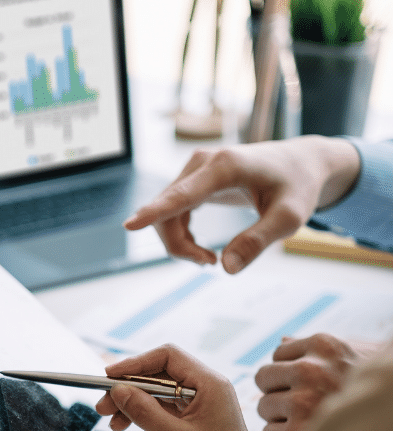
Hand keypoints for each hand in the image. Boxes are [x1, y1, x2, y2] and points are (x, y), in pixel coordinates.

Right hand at [96, 345, 291, 430]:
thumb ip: (145, 412)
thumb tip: (119, 391)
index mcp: (209, 384)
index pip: (166, 357)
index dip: (134, 364)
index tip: (110, 376)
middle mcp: (205, 388)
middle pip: (158, 373)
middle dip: (128, 387)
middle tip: (104, 404)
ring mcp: (199, 404)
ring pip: (157, 391)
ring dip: (132, 402)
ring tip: (110, 419)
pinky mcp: (194, 420)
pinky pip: (162, 407)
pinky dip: (142, 413)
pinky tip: (126, 425)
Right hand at [124, 136, 359, 272]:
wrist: (300, 164)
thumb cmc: (297, 188)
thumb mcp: (290, 218)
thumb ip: (259, 241)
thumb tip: (226, 268)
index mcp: (225, 166)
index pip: (182, 195)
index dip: (155, 213)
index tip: (130, 225)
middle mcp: (202, 162)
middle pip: (167, 211)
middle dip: (179, 246)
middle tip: (210, 264)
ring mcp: (193, 169)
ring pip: (165, 214)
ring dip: (179, 243)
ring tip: (210, 259)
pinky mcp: (191, 179)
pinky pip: (170, 212)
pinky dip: (180, 236)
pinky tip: (201, 248)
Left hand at [255, 334, 380, 430]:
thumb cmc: (377, 387)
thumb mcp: (353, 356)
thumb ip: (317, 350)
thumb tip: (283, 341)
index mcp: (324, 346)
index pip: (279, 354)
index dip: (289, 370)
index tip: (303, 383)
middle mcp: (310, 370)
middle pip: (263, 378)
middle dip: (277, 391)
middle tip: (299, 402)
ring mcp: (303, 401)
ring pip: (264, 407)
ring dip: (279, 416)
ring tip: (306, 420)